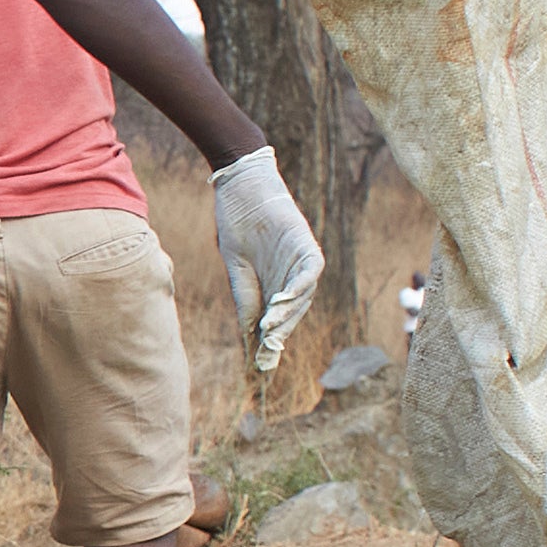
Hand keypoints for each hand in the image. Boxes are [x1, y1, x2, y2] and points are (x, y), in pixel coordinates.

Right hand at [207, 148, 326, 373]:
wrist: (239, 183)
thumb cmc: (236, 222)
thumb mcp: (235, 268)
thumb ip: (245, 299)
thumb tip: (248, 336)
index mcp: (275, 281)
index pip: (277, 318)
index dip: (270, 340)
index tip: (260, 363)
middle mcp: (292, 274)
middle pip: (293, 311)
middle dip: (281, 334)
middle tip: (268, 354)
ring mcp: (300, 258)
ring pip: (304, 295)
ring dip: (289, 315)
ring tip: (270, 331)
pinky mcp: (305, 242)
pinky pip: (310, 270)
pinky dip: (299, 288)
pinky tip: (281, 302)